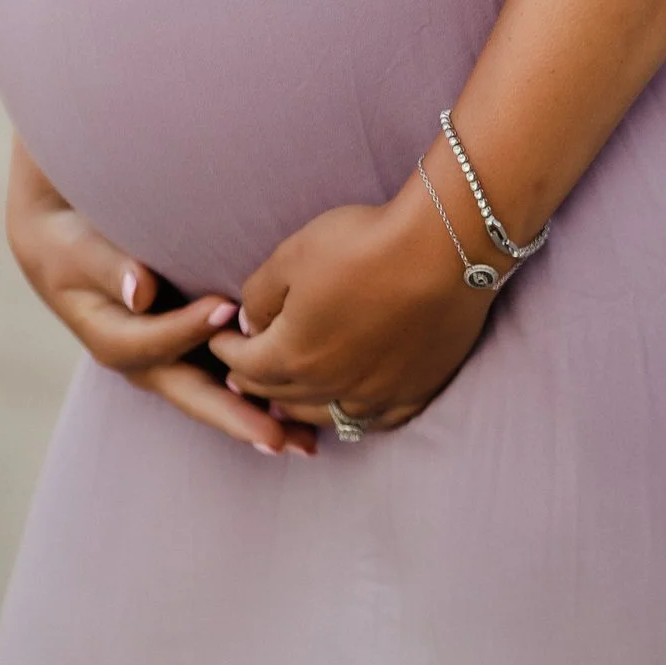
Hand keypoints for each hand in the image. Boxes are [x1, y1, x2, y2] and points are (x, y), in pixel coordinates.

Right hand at [4, 141, 317, 455]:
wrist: (64, 248)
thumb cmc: (74, 245)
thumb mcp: (81, 250)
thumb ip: (111, 267)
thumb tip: (141, 292)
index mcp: (113, 340)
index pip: (156, 342)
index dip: (189, 327)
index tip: (228, 308)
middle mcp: (145, 363)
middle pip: (194, 396)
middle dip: (238, 419)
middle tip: (280, 441)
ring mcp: (169, 364)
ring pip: (217, 399)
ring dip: (260, 423)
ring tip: (307, 445)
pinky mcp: (189, 355)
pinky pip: (226, 382)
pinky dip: (261, 400)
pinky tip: (301, 416)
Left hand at [206, 175, 502, 435]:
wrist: (443, 247)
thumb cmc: (364, 244)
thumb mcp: (293, 255)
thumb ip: (259, 295)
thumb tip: (250, 322)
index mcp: (293, 355)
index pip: (244, 364)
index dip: (226, 350)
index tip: (221, 340)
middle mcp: (330, 386)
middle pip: (278, 394)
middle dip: (253, 382)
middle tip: (242, 372)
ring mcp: (375, 395)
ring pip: (323, 414)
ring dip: (297, 405)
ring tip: (286, 397)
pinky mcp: (415, 391)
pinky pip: (376, 420)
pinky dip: (354, 416)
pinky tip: (350, 407)